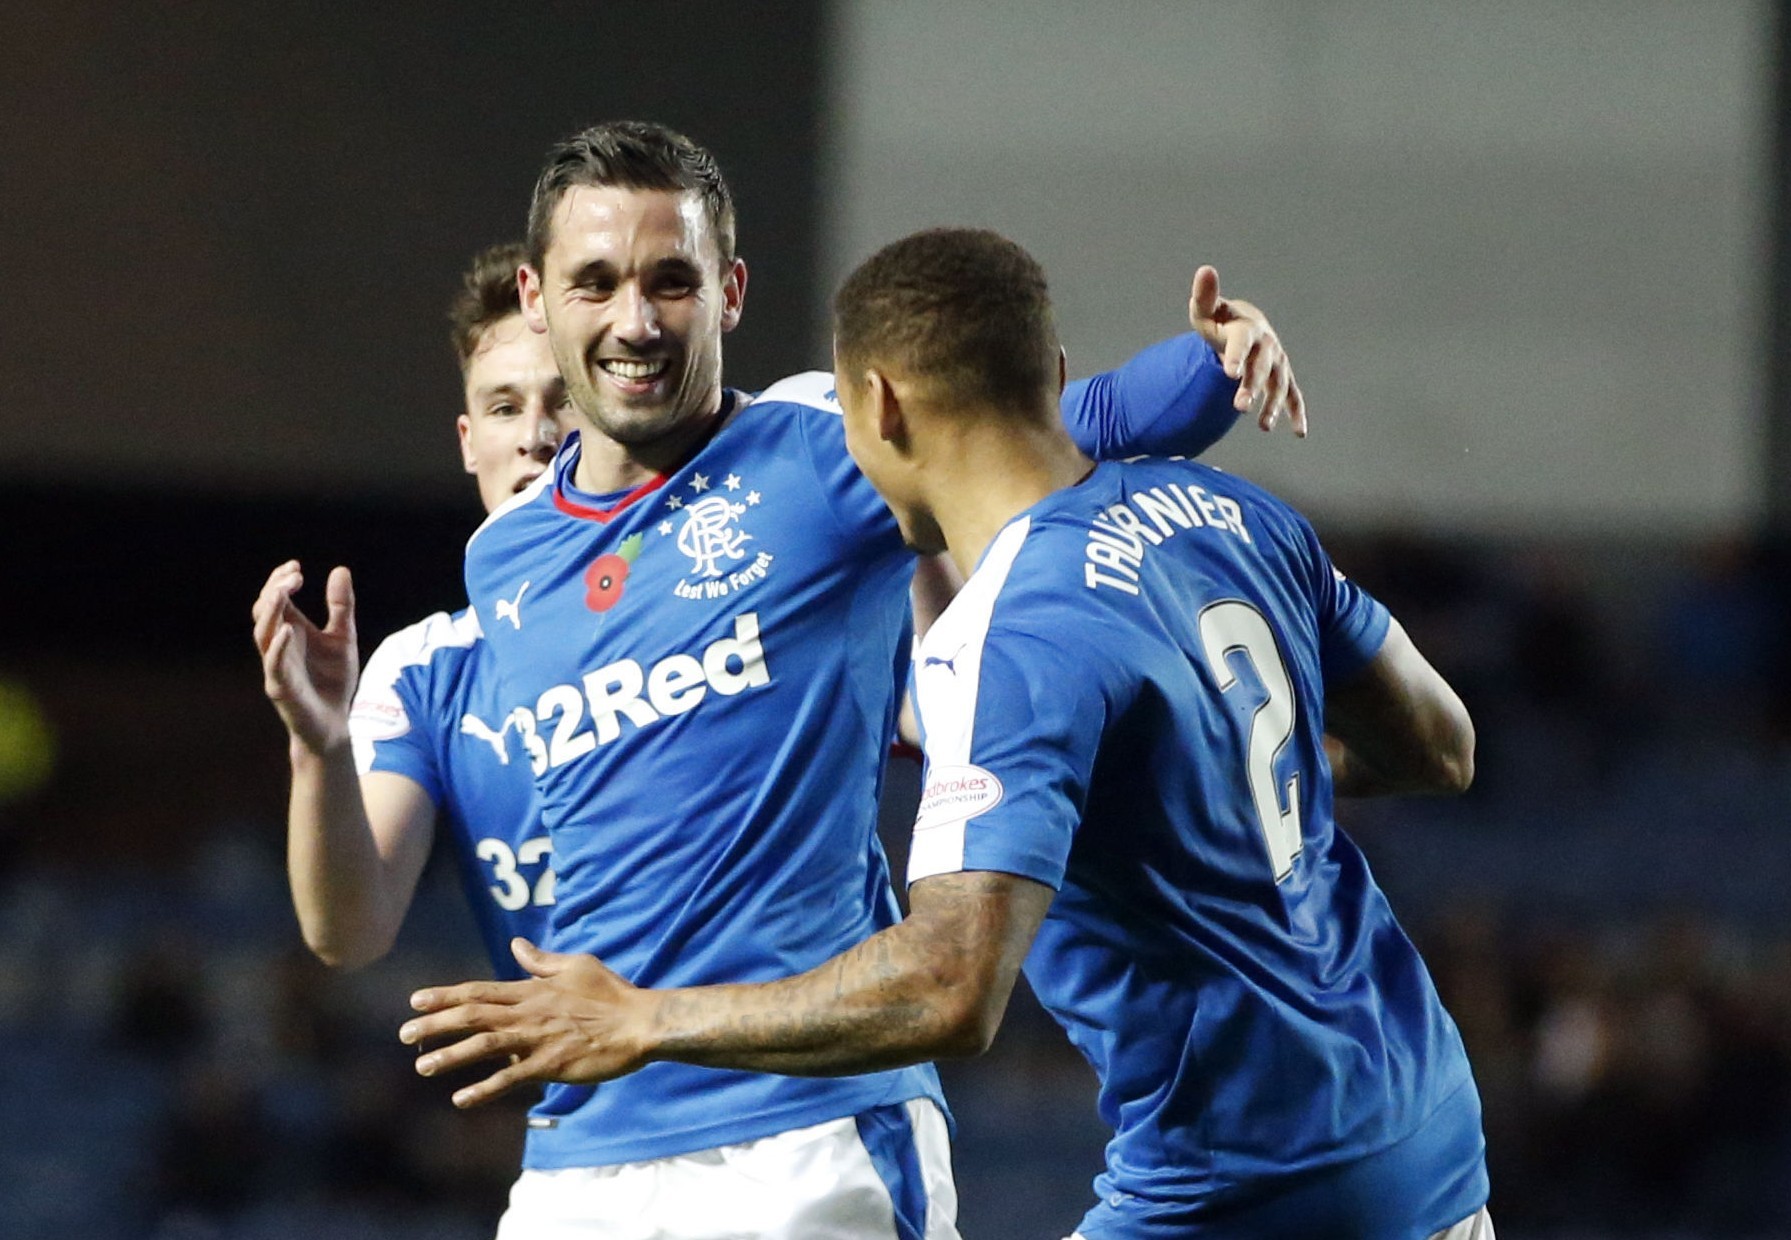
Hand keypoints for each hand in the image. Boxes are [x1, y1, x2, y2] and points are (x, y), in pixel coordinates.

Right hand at [252, 561, 357, 754]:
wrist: (335, 721)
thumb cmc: (334, 680)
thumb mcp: (343, 637)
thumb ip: (341, 606)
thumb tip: (340, 569)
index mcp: (290, 631)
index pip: (274, 599)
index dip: (280, 581)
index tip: (296, 567)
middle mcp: (278, 645)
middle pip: (263, 611)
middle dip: (274, 590)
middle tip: (294, 576)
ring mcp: (276, 666)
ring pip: (262, 634)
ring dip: (271, 611)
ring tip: (284, 591)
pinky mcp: (280, 687)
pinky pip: (273, 665)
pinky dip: (279, 647)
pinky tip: (289, 630)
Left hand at [400, 939, 653, 1107]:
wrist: (639, 1023)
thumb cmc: (612, 993)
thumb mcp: (577, 965)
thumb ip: (542, 960)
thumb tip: (517, 945)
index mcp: (532, 989)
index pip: (479, 990)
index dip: (444, 996)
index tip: (415, 1002)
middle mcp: (528, 1012)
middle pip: (472, 1015)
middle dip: (434, 1025)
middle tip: (404, 1035)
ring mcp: (537, 1039)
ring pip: (484, 1045)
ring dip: (450, 1056)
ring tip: (421, 1066)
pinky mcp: (549, 1065)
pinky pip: (510, 1077)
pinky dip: (484, 1087)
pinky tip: (461, 1099)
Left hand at [1187, 266, 1306, 437]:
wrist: (1245, 326)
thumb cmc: (1219, 322)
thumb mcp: (1207, 312)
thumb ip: (1204, 297)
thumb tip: (1205, 270)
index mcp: (1246, 329)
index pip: (1241, 343)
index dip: (1236, 357)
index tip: (1229, 373)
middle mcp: (1266, 346)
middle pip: (1260, 368)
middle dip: (1252, 387)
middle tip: (1239, 407)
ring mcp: (1277, 363)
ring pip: (1278, 385)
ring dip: (1272, 405)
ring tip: (1263, 426)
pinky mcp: (1283, 377)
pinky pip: (1294, 396)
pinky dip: (1297, 412)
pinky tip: (1299, 432)